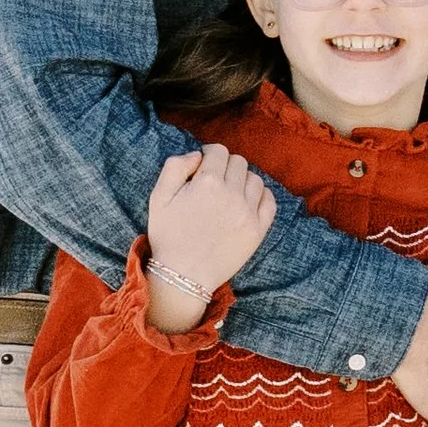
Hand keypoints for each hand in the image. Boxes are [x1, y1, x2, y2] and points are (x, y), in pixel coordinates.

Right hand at [143, 144, 276, 331]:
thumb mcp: (158, 197)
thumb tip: (197, 154)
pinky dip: (261, 196)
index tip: (204, 165)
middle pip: (238, 162)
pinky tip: (248, 201)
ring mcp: (248, 212)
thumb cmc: (168, 236)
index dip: (210, 154)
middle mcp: (232, 193)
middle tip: (215, 181)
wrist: (183, 275)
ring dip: (243, 180)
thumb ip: (175, 167)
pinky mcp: (258, 230)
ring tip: (230, 192)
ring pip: (255, 179)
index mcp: (207, 182)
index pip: (219, 151)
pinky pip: (269, 201)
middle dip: (225, 166)